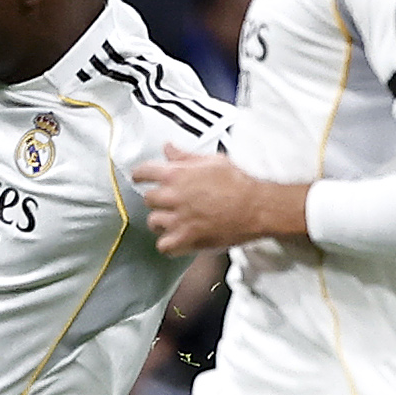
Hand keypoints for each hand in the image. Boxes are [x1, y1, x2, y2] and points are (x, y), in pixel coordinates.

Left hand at [131, 145, 307, 254]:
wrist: (255, 207)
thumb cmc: (238, 183)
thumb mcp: (212, 161)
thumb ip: (185, 156)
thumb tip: (168, 148)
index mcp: (177, 174)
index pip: (144, 172)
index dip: (140, 176)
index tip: (140, 179)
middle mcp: (173, 196)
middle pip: (148, 199)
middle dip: (156, 200)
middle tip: (166, 203)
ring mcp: (179, 219)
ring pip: (154, 222)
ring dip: (161, 222)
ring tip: (173, 222)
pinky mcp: (187, 238)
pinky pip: (164, 246)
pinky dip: (169, 244)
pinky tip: (177, 239)